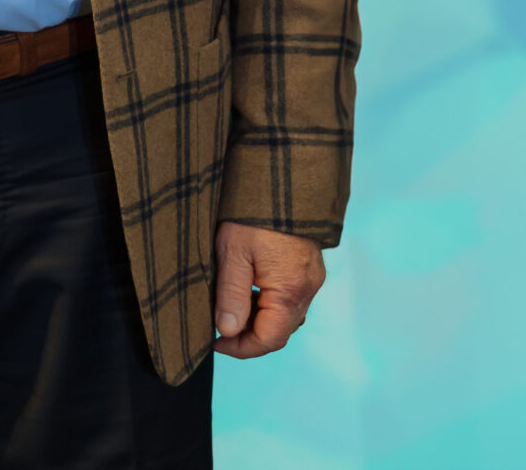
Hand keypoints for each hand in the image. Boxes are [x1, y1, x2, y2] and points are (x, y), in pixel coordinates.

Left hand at [213, 220, 325, 357]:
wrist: (281, 178)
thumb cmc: (253, 214)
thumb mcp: (233, 253)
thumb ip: (232, 295)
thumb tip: (228, 331)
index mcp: (290, 291)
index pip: (270, 339)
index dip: (241, 348)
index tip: (214, 342)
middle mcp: (308, 289)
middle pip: (280, 330)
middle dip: (248, 336)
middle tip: (218, 327)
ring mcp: (311, 278)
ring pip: (285, 315)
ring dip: (258, 319)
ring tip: (228, 307)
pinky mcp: (308, 267)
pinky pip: (289, 298)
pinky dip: (268, 303)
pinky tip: (247, 290)